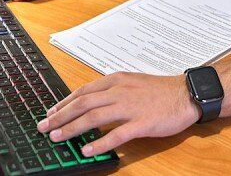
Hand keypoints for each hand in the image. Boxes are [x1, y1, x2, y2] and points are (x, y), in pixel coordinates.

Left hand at [37, 72, 199, 155]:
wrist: (186, 93)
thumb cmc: (161, 90)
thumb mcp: (132, 83)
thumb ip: (112, 91)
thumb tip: (91, 103)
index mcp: (116, 80)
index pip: (83, 91)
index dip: (64, 103)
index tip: (50, 112)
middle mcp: (120, 91)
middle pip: (83, 104)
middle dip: (60, 116)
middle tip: (44, 127)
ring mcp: (130, 107)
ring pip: (94, 117)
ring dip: (73, 128)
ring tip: (57, 138)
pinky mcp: (142, 123)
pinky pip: (117, 134)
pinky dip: (100, 143)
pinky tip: (88, 150)